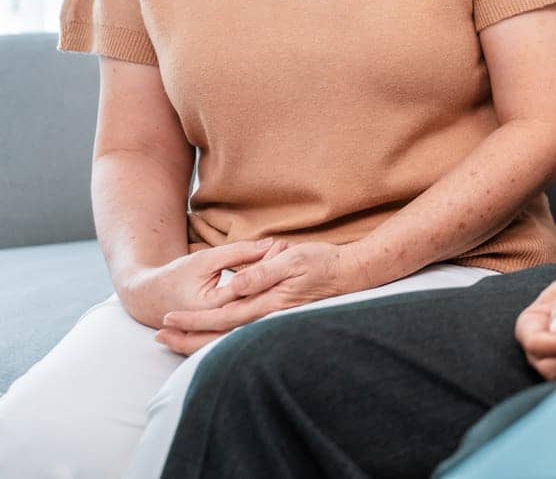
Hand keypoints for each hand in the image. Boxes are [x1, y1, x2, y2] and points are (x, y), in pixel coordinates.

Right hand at [121, 238, 283, 328]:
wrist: (151, 299)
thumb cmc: (177, 276)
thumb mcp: (206, 259)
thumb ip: (238, 253)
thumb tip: (271, 243)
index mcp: (213, 305)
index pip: (251, 284)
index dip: (268, 264)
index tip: (282, 246)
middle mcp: (222, 322)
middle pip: (259, 299)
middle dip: (276, 275)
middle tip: (287, 252)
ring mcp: (227, 329)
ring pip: (259, 309)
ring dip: (274, 285)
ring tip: (284, 260)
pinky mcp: (230, 330)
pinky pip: (253, 315)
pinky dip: (267, 297)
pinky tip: (278, 279)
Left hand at [155, 241, 358, 354]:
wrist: (350, 274)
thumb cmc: (323, 262)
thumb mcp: (294, 259)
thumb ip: (264, 272)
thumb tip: (236, 285)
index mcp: (268, 303)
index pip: (222, 316)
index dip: (194, 319)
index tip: (169, 319)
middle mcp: (268, 318)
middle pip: (220, 336)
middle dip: (188, 338)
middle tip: (159, 337)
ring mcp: (272, 321)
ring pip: (228, 339)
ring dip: (199, 341)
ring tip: (174, 340)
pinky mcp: (276, 319)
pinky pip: (240, 336)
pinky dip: (219, 340)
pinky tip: (208, 339)